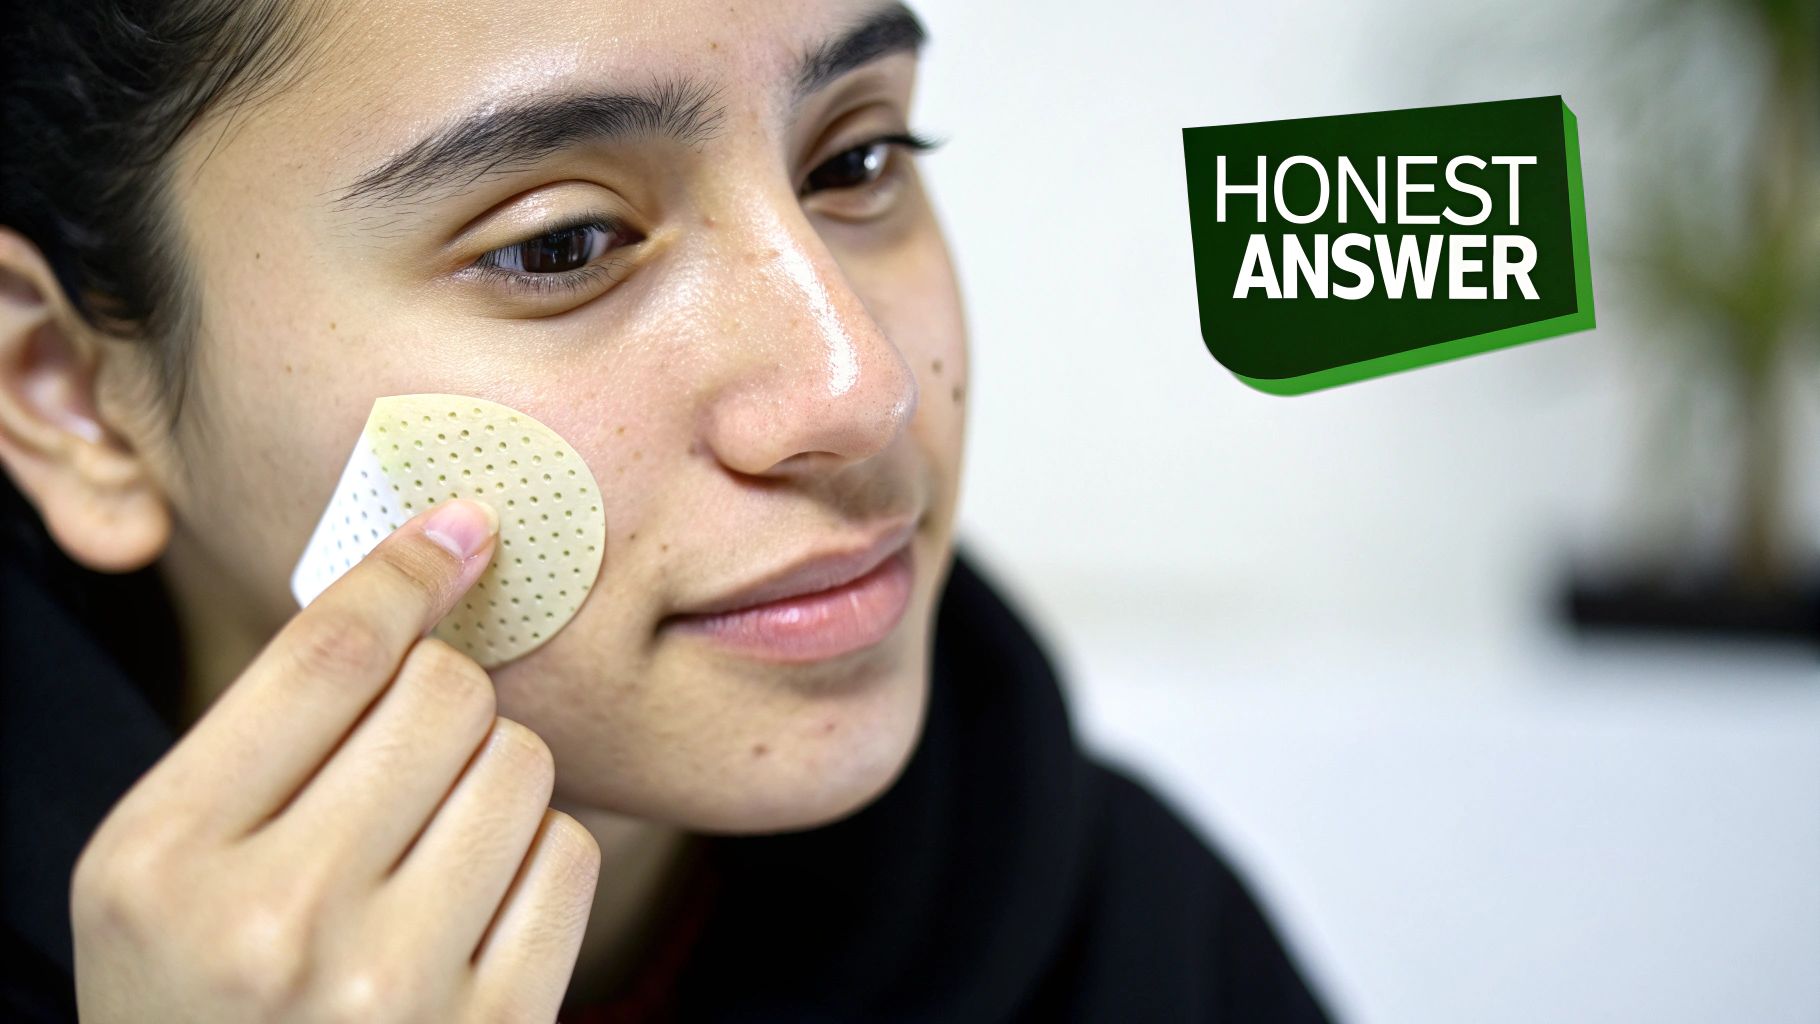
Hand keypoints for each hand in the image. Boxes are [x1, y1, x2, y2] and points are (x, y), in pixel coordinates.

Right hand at [70, 498, 600, 1022]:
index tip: (463, 529)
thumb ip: (273, 728)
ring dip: (493, 783)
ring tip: (429, 851)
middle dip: (443, 702)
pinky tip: (474, 908)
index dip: (409, 570)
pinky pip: (570, 856)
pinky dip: (537, 859)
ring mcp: (391, 983)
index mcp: (165, 857)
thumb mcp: (168, 865)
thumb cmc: (203, 994)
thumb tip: (429, 565)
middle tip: (408, 759)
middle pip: (444, 695)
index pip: (327, 653)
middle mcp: (275, 917)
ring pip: (522, 765)